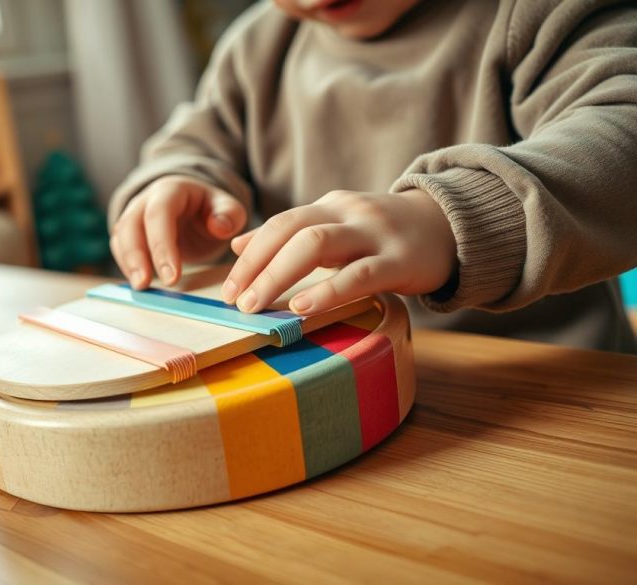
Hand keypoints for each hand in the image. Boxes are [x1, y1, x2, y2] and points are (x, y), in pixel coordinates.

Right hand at [111, 176, 246, 288]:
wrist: (193, 208)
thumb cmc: (210, 209)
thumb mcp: (227, 208)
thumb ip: (229, 215)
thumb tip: (219, 227)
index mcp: (171, 190)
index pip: (159, 214)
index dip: (162, 245)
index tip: (172, 276)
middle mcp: (146, 200)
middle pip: (131, 224)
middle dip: (136, 256)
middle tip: (144, 284)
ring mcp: (133, 215)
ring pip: (121, 236)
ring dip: (127, 263)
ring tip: (140, 287)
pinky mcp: (128, 233)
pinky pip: (119, 247)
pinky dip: (126, 265)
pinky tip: (139, 283)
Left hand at [222, 189, 456, 314]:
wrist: (453, 225)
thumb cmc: (386, 234)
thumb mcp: (337, 225)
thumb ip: (291, 234)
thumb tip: (238, 245)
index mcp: (330, 205)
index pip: (279, 225)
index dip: (249, 255)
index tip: (227, 288)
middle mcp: (348, 212)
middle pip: (290, 230)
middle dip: (256, 266)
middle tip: (235, 300)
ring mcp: (374, 234)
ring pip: (317, 244)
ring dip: (279, 275)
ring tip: (257, 306)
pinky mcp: (400, 260)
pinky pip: (358, 274)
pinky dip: (326, 291)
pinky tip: (302, 308)